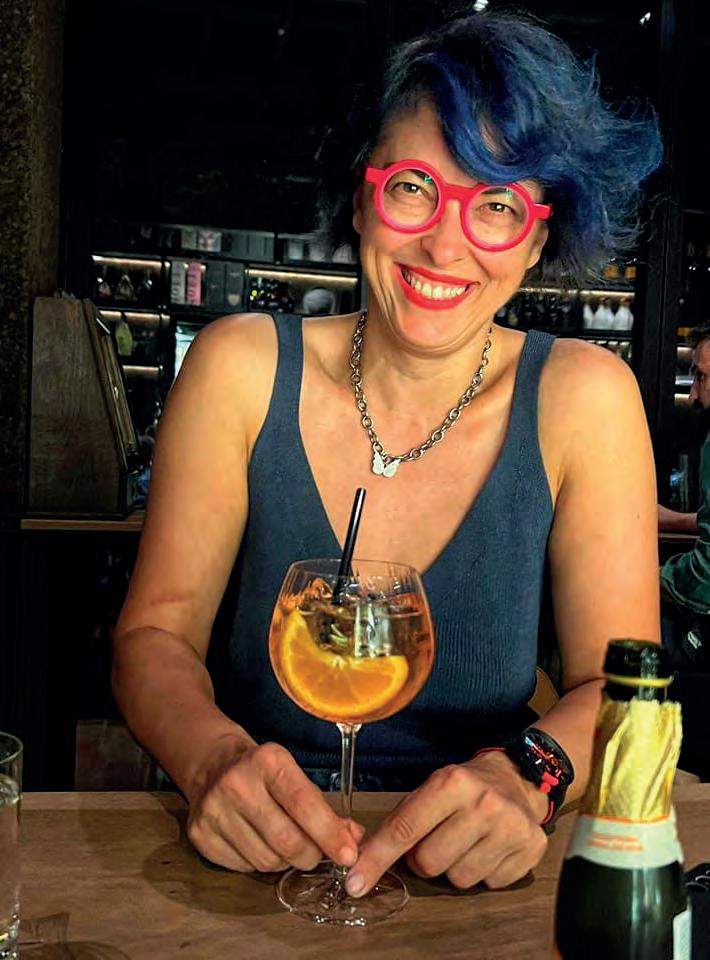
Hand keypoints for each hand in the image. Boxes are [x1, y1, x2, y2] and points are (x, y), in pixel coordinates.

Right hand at [187, 739, 361, 872]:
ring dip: (285, 861)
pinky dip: (260, 863)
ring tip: (286, 844)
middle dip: (311, 854)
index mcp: (266, 761)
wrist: (213, 764)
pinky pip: (243, 867)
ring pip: (266, 861)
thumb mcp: (294, 774)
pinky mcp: (200, 835)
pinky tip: (260, 844)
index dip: (329, 833)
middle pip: (286, 840)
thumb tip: (353, 840)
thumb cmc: (263, 772)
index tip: (349, 854)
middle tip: (317, 853)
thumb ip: (323, 808)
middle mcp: (236, 783)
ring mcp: (213, 810)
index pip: (303, 804)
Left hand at [344, 752, 547, 895]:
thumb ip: (402, 820)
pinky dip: (481, 872)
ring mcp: (510, 828)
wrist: (518, 779)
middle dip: (423, 860)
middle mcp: (483, 804)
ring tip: (464, 843)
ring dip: (453, 867)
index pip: (405, 829)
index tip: (355, 881)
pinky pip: (488, 884)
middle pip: (430, 862)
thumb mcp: (431, 788)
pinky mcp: (529, 849)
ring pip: (459, 879)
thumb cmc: (465, 786)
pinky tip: (487, 848)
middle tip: (434, 841)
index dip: (377, 858)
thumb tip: (364, 857)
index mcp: (452, 783)